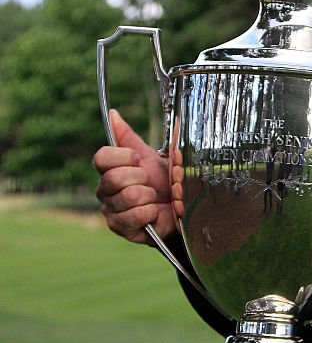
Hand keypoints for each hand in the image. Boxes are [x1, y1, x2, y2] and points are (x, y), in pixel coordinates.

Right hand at [93, 109, 173, 242]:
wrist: (180, 206)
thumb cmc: (164, 180)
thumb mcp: (150, 156)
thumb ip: (129, 137)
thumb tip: (112, 114)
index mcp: (109, 170)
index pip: (101, 158)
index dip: (123, 157)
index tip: (139, 160)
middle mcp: (105, 190)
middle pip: (113, 178)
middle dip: (140, 178)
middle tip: (151, 182)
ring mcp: (111, 210)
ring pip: (126, 197)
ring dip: (148, 196)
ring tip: (154, 198)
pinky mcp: (121, 228)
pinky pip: (133, 216)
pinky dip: (149, 212)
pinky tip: (154, 212)